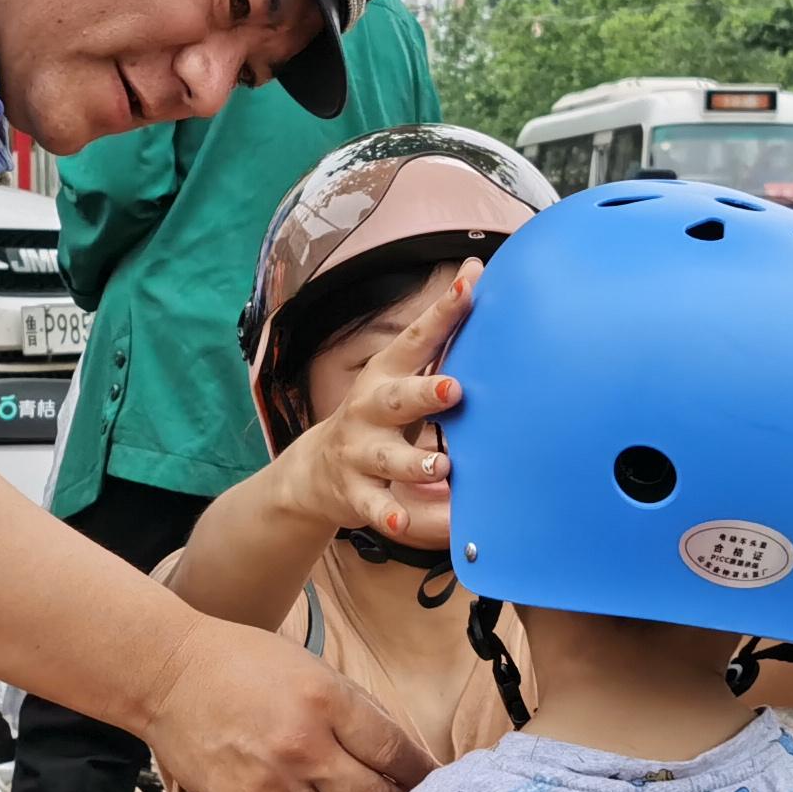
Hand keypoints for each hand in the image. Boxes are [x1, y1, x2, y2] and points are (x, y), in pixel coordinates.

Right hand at [143, 617, 432, 791]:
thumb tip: (403, 754)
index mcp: (327, 704)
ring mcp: (272, 786)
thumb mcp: (314, 670)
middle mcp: (303, 750)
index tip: (434, 780)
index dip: (422, 772)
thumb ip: (360, 712)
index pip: (396, 753)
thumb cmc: (245, 664)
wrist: (169, 677)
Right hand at [268, 262, 470, 551]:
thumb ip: (439, 327)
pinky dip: (389, 516)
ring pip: (386, 457)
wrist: (316, 471)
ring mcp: (360, 452)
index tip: (470, 288)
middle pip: (396, 398)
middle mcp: (370, 409)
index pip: (417, 338)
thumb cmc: (379, 413)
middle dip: (424, 392)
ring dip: (413, 460)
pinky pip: (374, 507)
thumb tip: (476, 266)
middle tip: (454, 389)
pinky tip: (402, 525)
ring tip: (440, 464)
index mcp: (387, 374)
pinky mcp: (357, 493)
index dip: (443, 313)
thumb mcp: (401, 368)